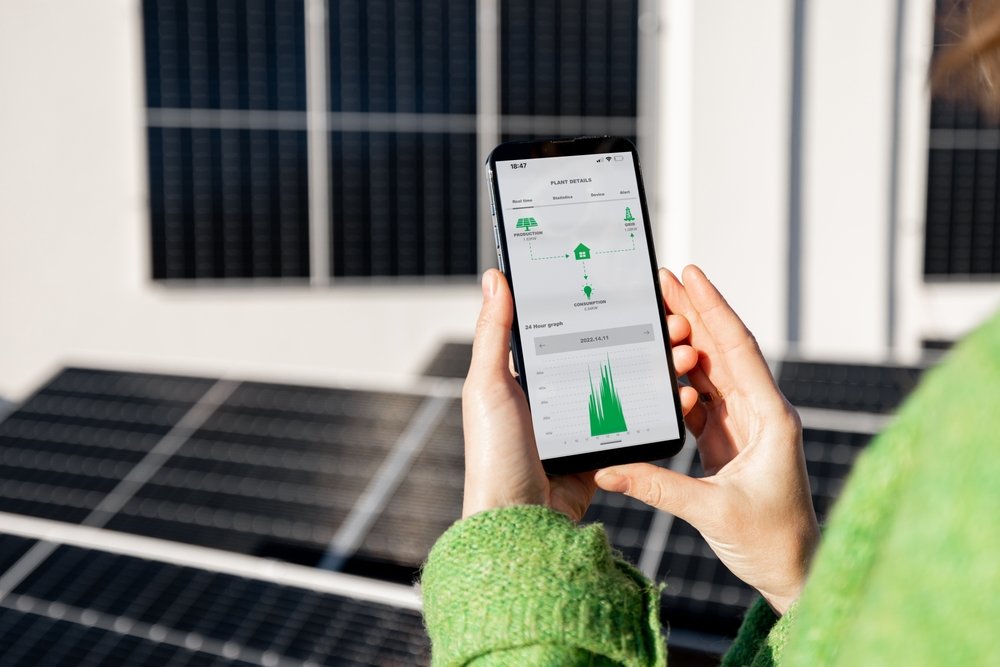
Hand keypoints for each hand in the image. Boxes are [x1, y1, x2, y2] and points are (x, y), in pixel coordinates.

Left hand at [462, 269, 700, 520]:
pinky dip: (664, 408)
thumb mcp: (488, 386)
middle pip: (610, 352)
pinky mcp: (603, 450)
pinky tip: (683, 394)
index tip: (638, 290)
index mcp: (529, 373)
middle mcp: (558, 394)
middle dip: (647, 334)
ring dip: (661, 366)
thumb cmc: (493, 454)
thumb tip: (494, 277)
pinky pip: (638, 423)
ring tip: (685, 353)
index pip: (573, 327)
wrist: (518, 521)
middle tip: (674, 321)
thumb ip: (493, 332)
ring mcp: (583, 422)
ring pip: (630, 383)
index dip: (605, 307)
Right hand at [596, 266, 819, 614]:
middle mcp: (761, 414)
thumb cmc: (772, 542)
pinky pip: (704, 401)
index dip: (713, 309)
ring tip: (659, 309)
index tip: (692, 274)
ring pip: (713, 371)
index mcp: (771, 418)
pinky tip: (662, 361)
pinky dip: (681, 381)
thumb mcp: (711, 512)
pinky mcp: (730, 442)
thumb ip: (656, 487)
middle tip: (665, 278)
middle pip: (724, 350)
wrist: (794, 573)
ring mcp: (746, 426)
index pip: (739, 350)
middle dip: (695, 312)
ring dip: (687, 341)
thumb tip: (607, 472)